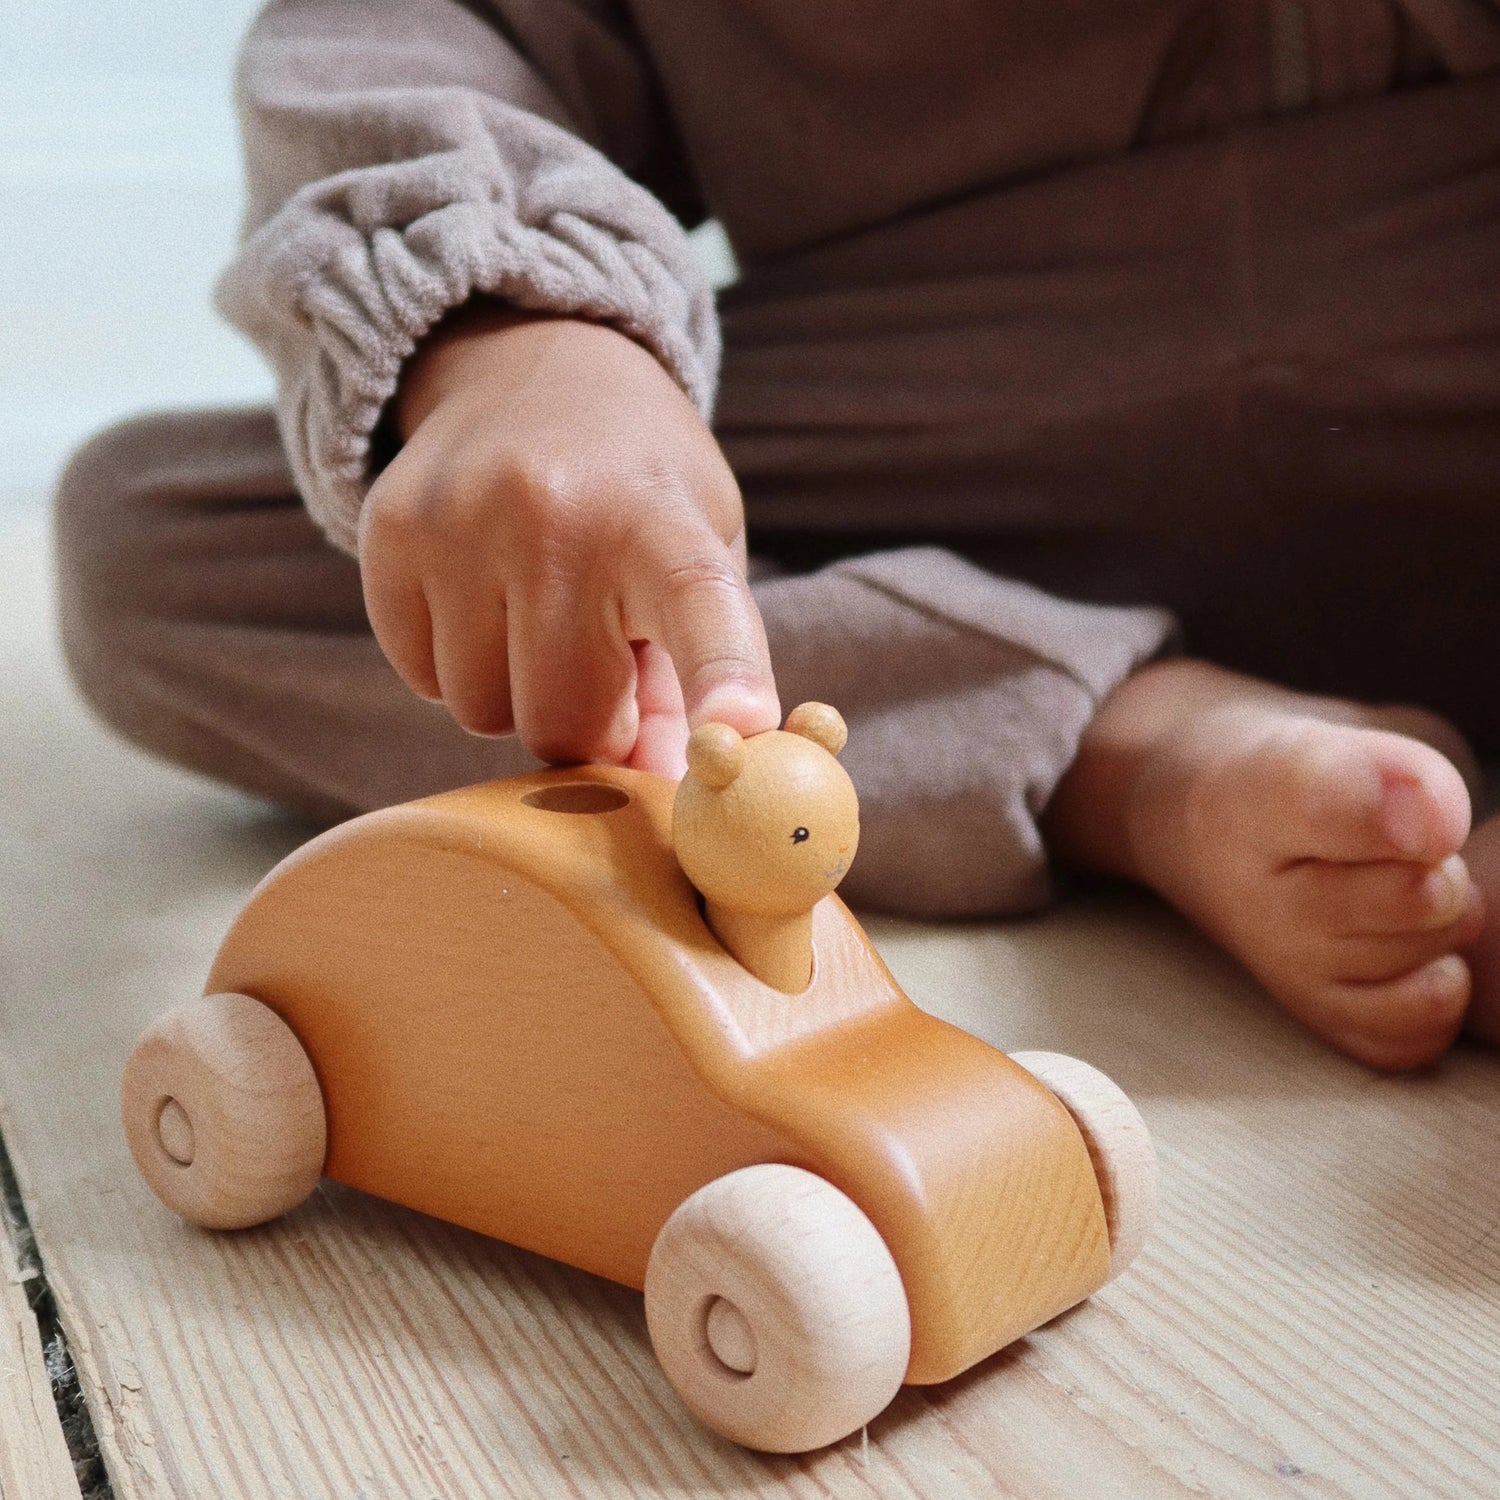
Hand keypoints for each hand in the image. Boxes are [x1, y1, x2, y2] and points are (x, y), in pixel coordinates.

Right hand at [359, 305, 779, 776]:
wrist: (532, 364)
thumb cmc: (640, 493)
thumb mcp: (702, 556)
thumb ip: (696, 679)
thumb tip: (666, 787)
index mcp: (663, 522)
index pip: (704, 610)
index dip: (724, 679)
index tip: (741, 734)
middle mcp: (557, 513)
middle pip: (560, 719)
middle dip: (586, 721)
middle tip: (602, 663)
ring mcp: (461, 519)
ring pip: (480, 711)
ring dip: (515, 694)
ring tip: (539, 616)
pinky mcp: (389, 531)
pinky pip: (421, 677)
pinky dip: (455, 664)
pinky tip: (483, 598)